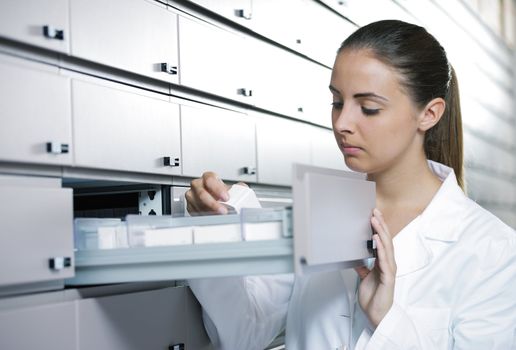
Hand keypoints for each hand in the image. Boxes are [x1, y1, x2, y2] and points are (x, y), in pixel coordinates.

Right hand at [185, 172, 247, 214]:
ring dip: (208, 211)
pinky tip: (212, 217)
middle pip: (201, 193)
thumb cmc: (225, 194)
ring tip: (219, 216)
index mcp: (208, 177)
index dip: (217, 188)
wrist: (219, 202)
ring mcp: (192, 196)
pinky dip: (204, 215)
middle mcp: (198, 185)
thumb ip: (239, 188)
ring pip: (197, 204)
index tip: (226, 197)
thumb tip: (244, 192)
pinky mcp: (190, 206)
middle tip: (223, 211)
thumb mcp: (235, 189)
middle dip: (213, 203)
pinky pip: (194, 211)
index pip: (209, 179)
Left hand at [354, 208, 396, 326]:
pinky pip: (384, 260)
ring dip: (380, 232)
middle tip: (374, 210)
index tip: (373, 214)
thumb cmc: (373, 297)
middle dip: (380, 224)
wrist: (376, 315)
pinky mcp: (388, 278)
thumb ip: (362, 266)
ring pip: (386, 246)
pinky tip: (376, 238)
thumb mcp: (364, 278)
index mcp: (383, 262)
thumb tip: (354, 257)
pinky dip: (380, 248)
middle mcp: (388, 264)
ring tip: (374, 219)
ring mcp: (389, 270)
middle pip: (386, 240)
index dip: (378, 227)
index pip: (382, 241)